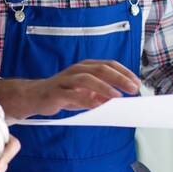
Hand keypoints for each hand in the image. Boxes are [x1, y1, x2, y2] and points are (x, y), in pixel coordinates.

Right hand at [0, 60, 139, 119]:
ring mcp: (65, 80)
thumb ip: (101, 93)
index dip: (125, 73)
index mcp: (86, 67)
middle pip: (101, 69)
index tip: (137, 83)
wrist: (35, 97)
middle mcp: (77, 70)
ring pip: (87, 78)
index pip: (109, 65)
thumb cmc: (63, 93)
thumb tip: (122, 99)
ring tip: (117, 97)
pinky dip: (87, 100)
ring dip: (104, 87)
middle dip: (119, 78)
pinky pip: (73, 95)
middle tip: (133, 89)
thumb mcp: (86, 92)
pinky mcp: (56, 92)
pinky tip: (97, 106)